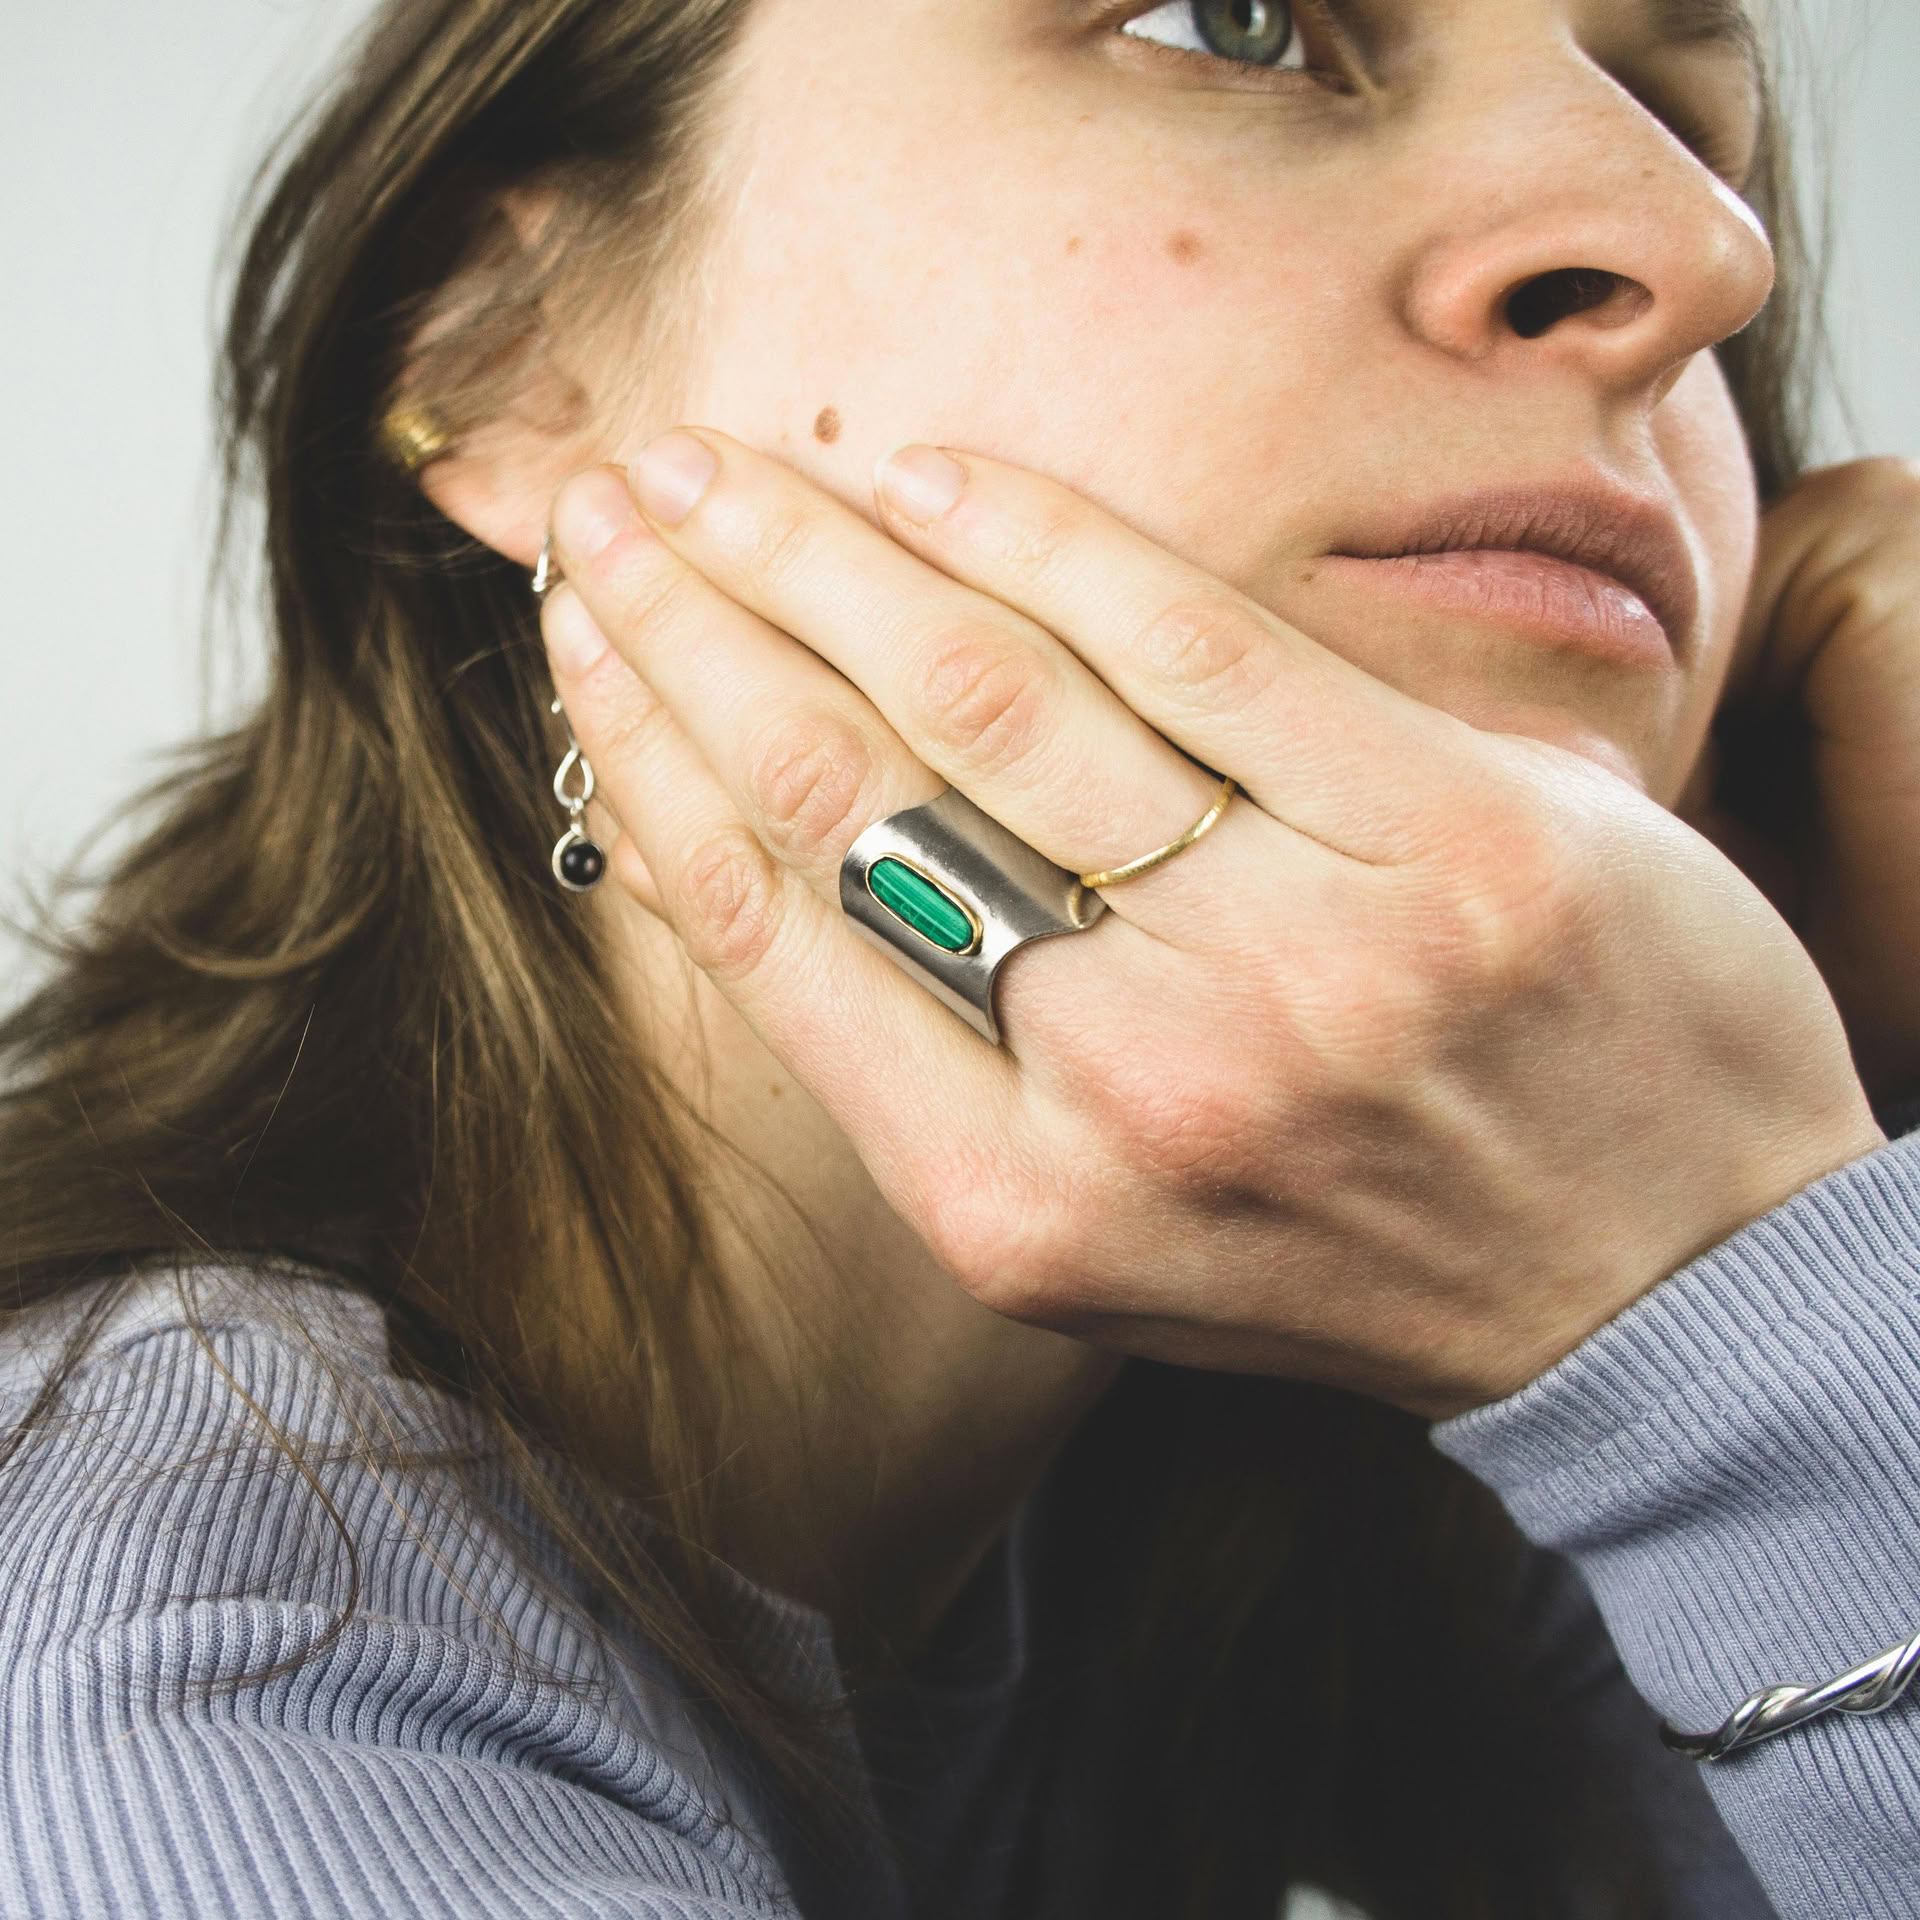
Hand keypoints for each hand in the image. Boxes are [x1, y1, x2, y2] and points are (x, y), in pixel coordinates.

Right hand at [541, 434, 1881, 1417]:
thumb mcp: (1096, 1238)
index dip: (648, 750)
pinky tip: (933, 478)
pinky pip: (1197, 643)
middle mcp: (1131, 1086)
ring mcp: (1296, 956)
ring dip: (823, 552)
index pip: (771, 924)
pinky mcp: (1445, 835)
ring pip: (992, 696)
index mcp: (1010, 1205)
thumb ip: (928, 1072)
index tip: (580, 634)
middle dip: (697, 616)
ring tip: (719, 467)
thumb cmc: (1344, 1250)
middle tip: (607, 504)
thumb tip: (739, 844)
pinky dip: (1048, 540)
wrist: (1656, 1287)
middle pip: (850, 784)